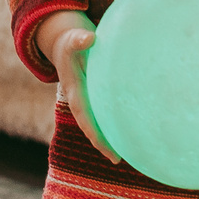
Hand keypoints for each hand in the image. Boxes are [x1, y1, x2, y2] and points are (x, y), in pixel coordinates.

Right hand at [38, 12, 119, 161]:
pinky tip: (134, 126)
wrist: (64, 44)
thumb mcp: (71, 39)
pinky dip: (117, 121)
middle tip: (120, 160)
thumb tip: (90, 38)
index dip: (98, 138)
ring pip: (100, 123)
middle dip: (105, 145)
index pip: (87, 121)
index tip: (110, 154)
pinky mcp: (96, 97)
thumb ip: (79, 40)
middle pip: (93, 128)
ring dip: (112, 136)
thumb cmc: (70, 42)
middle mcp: (82, 102)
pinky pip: (106, 112)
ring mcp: (89, 101)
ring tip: (131, 150)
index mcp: (76, 94)